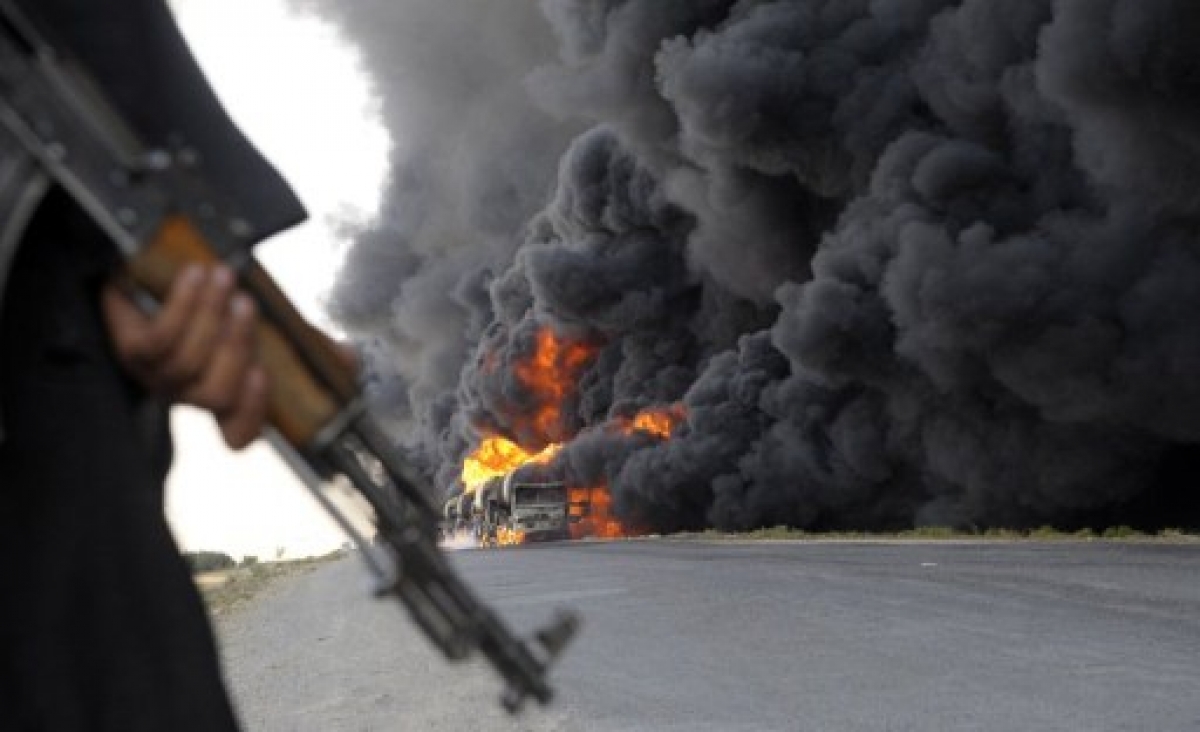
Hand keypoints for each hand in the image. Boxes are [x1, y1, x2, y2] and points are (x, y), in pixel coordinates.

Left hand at [100, 264, 267, 448]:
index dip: (251, 413)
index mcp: (220, 395)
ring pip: (188, 362)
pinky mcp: (132, 352)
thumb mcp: (236, 326)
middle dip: (235, 346)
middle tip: (245, 302)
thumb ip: (261, 336)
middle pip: (217, 394)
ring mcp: (156, 376)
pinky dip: (182, 304)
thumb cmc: (198, 305)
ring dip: (210, 313)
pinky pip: (159, 337)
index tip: (262, 373)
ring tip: (222, 276)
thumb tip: (298, 331)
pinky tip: (195, 275)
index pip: (238, 433)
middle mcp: (187, 394)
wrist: (137, 278)